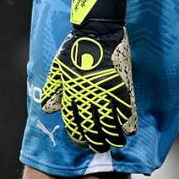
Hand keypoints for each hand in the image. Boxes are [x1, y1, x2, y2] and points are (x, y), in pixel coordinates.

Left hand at [41, 0, 136, 152]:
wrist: (97, 30)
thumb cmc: (74, 47)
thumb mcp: (57, 68)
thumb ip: (53, 90)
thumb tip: (48, 110)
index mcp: (72, 94)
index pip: (74, 123)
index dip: (79, 136)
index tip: (83, 141)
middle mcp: (88, 97)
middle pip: (92, 127)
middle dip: (96, 141)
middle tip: (101, 147)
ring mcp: (105, 92)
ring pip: (110, 123)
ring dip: (113, 136)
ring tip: (116, 143)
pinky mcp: (121, 85)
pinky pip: (126, 109)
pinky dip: (128, 122)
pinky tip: (129, 131)